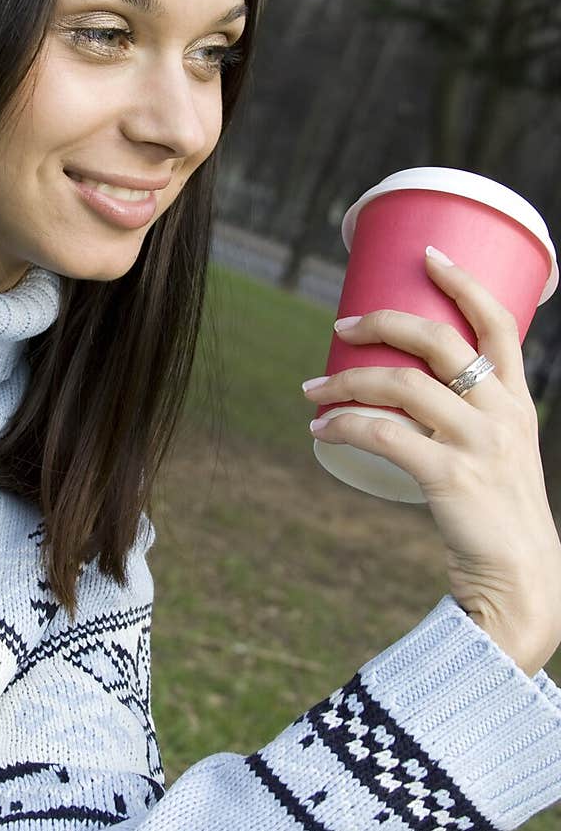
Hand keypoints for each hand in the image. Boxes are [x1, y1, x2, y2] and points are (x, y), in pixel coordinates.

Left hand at [302, 246, 560, 676]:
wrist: (520, 577)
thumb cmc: (499, 511)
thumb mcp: (502, 450)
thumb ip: (468, 418)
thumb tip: (404, 392)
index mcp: (516, 399)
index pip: (498, 322)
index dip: (463, 282)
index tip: (427, 254)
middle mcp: (501, 412)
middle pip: (437, 341)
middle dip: (381, 323)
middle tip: (339, 327)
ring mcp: (478, 443)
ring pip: (400, 385)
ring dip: (345, 381)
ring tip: (310, 391)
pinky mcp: (449, 475)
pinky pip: (382, 434)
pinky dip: (343, 426)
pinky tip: (320, 430)